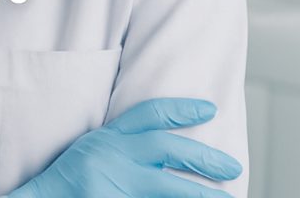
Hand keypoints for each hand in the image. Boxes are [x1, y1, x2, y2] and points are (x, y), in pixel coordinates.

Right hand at [6, 98, 242, 197]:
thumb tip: (169, 156)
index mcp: (104, 140)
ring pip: (167, 188)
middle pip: (165, 149)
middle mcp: (109, 157)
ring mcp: (111, 185)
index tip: (209, 110)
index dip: (179, 110)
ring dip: (199, 194)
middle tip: (232, 167)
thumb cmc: (66, 183)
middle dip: (203, 157)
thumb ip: (125, 152)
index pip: (145, 116)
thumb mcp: (91, 155)